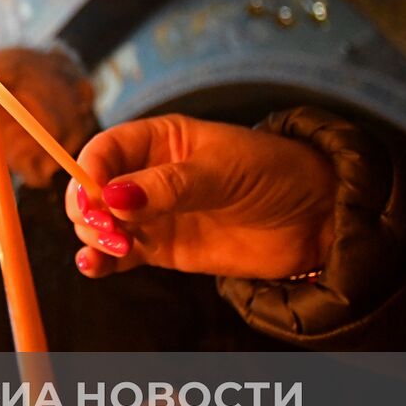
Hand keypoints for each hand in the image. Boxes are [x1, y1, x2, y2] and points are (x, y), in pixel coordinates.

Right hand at [66, 115, 336, 279]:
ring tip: (115, 247)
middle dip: (89, 208)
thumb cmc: (274, 174)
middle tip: (105, 228)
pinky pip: (119, 256)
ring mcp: (152, 214)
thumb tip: (113, 196)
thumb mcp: (221, 171)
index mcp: (159, 139)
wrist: (316, 219)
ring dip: (94, 236)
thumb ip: (168, 186)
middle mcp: (147, 174)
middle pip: (94, 188)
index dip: (89, 171)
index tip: (92, 196)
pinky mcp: (161, 249)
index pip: (105, 149)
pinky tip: (93, 266)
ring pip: (101, 224)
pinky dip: (100, 262)